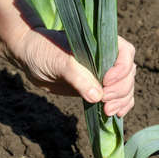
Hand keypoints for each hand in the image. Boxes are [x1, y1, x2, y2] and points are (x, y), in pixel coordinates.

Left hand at [10, 27, 135, 116]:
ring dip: (122, 100)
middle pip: (128, 74)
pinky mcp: (99, 87)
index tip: (106, 81)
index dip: (121, 69)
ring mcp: (104, 73)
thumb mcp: (59, 61)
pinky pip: (118, 97)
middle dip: (120, 90)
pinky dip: (121, 105)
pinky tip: (116, 114)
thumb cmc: (43, 50)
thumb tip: (97, 96)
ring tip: (107, 111)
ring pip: (126, 87)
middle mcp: (107, 57)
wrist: (29, 59)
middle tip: (104, 101)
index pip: (125, 53)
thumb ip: (78, 77)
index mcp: (102, 43)